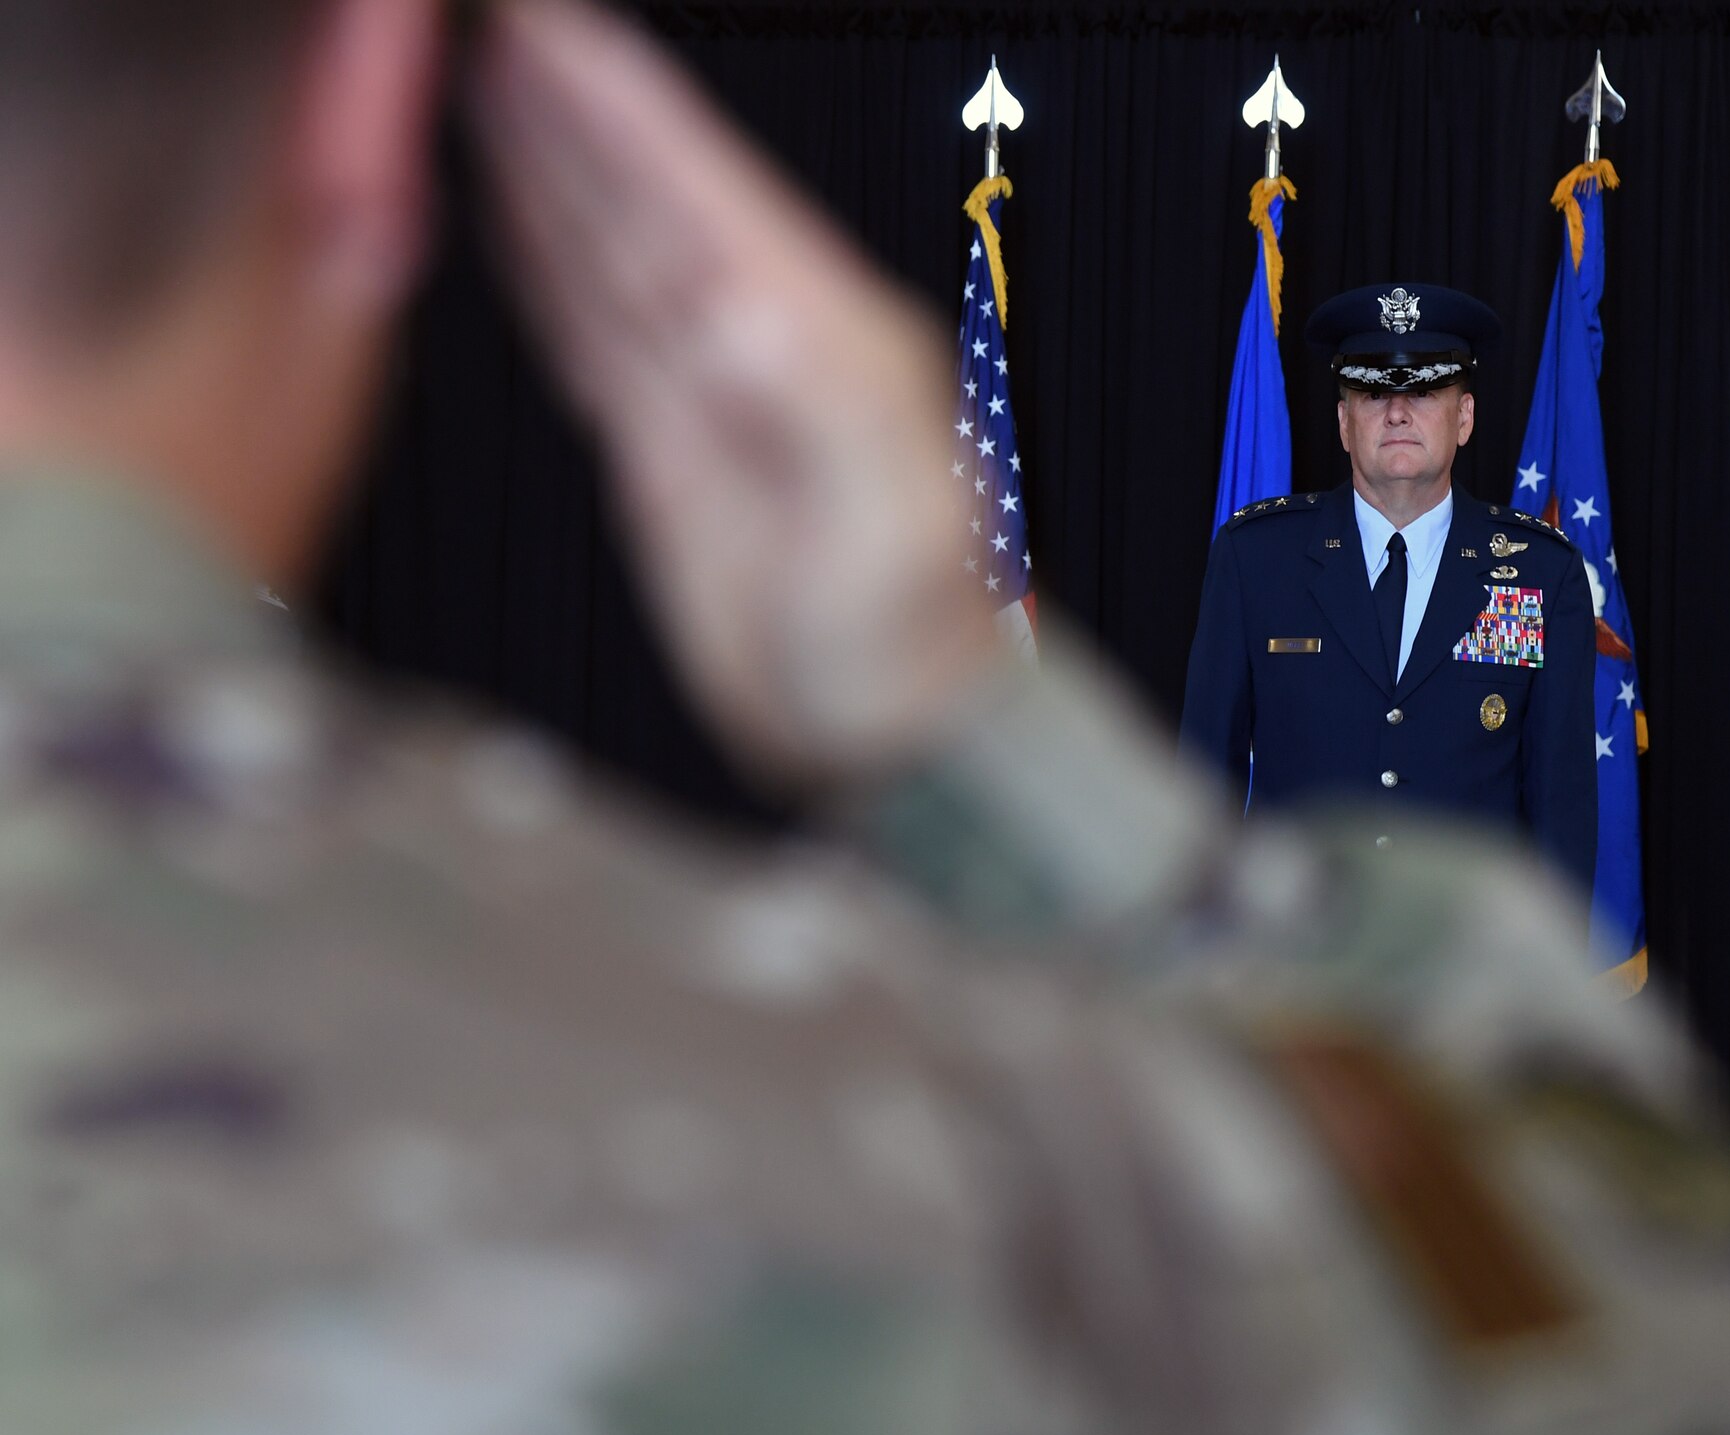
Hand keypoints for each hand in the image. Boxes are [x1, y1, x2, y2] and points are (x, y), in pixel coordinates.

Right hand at [470, 0, 1000, 790]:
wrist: (896, 731)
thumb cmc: (915, 646)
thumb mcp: (894, 530)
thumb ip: (828, 415)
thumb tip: (737, 313)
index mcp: (820, 337)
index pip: (704, 192)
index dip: (622, 106)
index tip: (550, 27)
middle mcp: (762, 344)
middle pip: (643, 196)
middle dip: (565, 106)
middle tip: (489, 23)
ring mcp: (711, 393)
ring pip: (609, 250)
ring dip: (546, 167)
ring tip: (478, 84)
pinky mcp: (672, 450)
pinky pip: (594, 332)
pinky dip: (547, 267)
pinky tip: (513, 221)